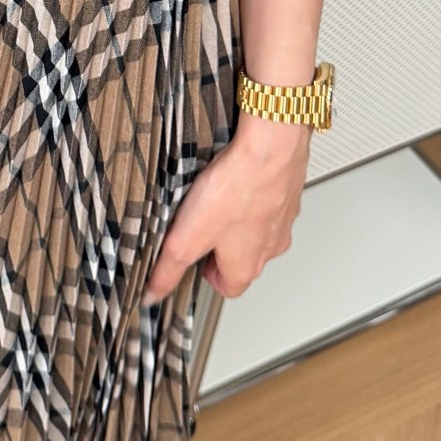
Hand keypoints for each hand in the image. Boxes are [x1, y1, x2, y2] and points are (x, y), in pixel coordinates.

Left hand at [142, 118, 311, 304]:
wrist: (270, 146)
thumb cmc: (236, 189)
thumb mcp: (187, 237)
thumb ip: (168, 269)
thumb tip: (153, 294)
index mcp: (247, 265)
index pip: (229, 288)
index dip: (207, 274)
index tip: (194, 260)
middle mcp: (271, 247)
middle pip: (243, 258)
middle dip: (220, 244)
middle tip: (200, 224)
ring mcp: (283, 218)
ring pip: (257, 228)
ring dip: (237, 217)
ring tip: (216, 196)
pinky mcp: (287, 191)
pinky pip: (267, 199)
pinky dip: (253, 192)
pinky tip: (235, 175)